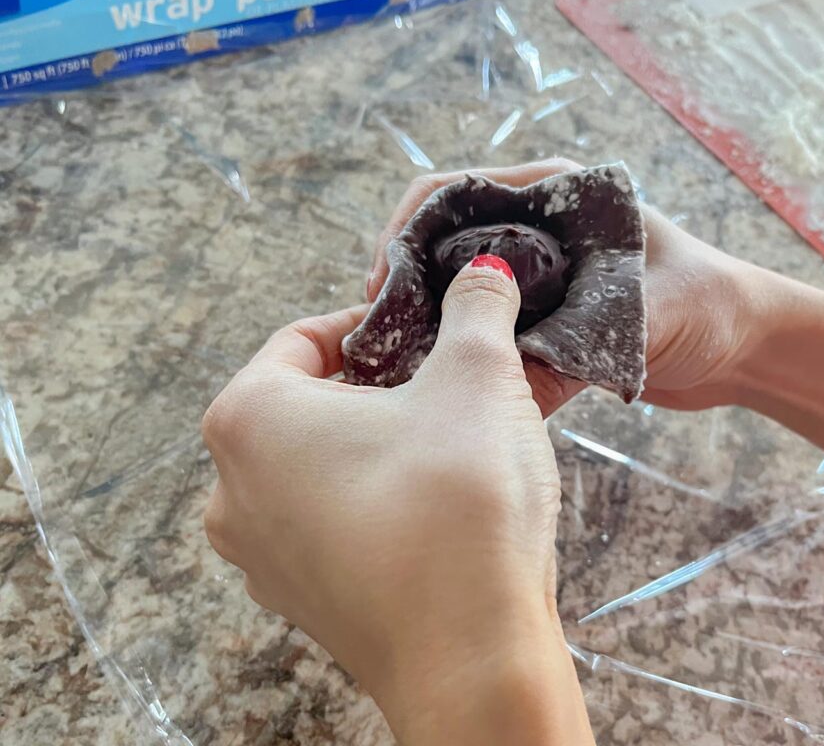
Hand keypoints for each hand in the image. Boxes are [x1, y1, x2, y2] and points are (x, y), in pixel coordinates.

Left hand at [202, 258, 593, 744]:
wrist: (473, 657)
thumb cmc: (459, 504)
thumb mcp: (478, 376)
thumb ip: (476, 307)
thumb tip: (486, 271)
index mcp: (249, 418)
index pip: (303, 338)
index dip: (373, 324)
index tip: (426, 330)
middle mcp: (233, 488)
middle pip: (307, 404)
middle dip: (379, 385)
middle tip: (446, 384)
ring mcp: (261, 555)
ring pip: (319, 467)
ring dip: (379, 444)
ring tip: (448, 444)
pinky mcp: (302, 601)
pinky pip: (333, 524)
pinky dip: (378, 501)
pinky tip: (438, 506)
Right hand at [368, 158, 762, 414]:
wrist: (745, 345)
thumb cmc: (707, 305)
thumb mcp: (635, 321)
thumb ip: (569, 353)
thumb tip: (498, 399)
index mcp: (555, 195)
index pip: (454, 192)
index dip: (406, 231)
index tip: (381, 281)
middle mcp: (537, 228)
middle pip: (446, 242)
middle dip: (407, 282)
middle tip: (377, 333)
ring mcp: (540, 275)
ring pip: (462, 291)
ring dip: (432, 323)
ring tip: (399, 363)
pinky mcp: (546, 318)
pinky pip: (490, 331)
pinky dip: (466, 352)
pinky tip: (444, 383)